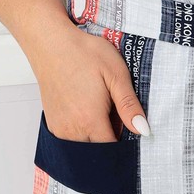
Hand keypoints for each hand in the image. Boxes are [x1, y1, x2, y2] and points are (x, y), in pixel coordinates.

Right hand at [29, 25, 149, 142]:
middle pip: (99, 150)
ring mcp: (60, 129)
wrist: (51, 43)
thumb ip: (129, 106)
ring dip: (97, 134)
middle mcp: (72, 130)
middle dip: (111, 138)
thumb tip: (143, 130)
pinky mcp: (53, 124)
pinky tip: (86, 109)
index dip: (126, 142)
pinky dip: (83, 131)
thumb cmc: (83, 53)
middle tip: (113, 112)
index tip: (129, 125)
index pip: (113, 149)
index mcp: (90, 120)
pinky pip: (73, 139)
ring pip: (85, 146)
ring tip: (100, 108)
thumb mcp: (116, 74)